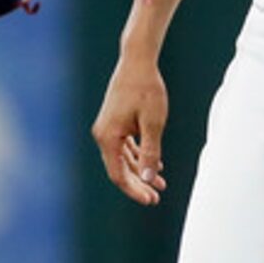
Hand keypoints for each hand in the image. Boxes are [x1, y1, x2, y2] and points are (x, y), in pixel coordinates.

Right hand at [93, 50, 169, 205]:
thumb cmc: (146, 90)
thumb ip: (150, 152)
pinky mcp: (115, 122)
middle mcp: (103, 135)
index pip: (118, 174)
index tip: (151, 200)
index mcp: (108, 137)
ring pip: (123, 159)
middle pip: (119, 169)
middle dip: (138, 185)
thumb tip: (148, 178)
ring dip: (140, 172)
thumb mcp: (153, 123)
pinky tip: (156, 165)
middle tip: (157, 198)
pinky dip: (139, 157)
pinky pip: (125, 147)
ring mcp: (108, 128)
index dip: (134, 190)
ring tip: (161, 185)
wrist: (137, 62)